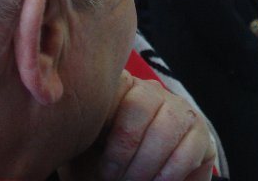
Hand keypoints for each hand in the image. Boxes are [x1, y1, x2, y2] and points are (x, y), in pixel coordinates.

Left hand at [60, 71, 214, 180]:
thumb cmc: (97, 164)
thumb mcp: (80, 145)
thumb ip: (75, 126)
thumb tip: (57, 111)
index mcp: (119, 87)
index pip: (118, 89)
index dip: (113, 138)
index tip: (103, 170)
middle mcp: (152, 90)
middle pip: (142, 106)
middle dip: (128, 154)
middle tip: (116, 179)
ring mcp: (179, 109)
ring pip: (168, 127)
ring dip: (148, 166)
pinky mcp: (200, 132)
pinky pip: (189, 148)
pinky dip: (169, 174)